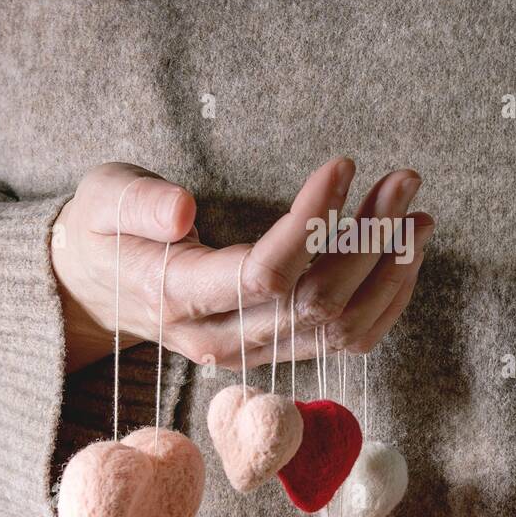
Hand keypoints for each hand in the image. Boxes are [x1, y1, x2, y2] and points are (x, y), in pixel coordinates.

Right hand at [50, 159, 433, 372]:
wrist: (99, 286)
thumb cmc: (104, 230)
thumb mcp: (102, 199)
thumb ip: (137, 203)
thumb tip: (181, 209)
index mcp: (179, 296)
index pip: (263, 273)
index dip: (311, 222)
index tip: (343, 165)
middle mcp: (223, 338)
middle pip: (315, 303)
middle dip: (369, 240)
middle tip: (403, 180)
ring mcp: (254, 351)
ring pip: (341, 328)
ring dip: (389, 271)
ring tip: (416, 214)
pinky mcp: (278, 349)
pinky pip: (347, 340)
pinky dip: (387, 299)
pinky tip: (404, 253)